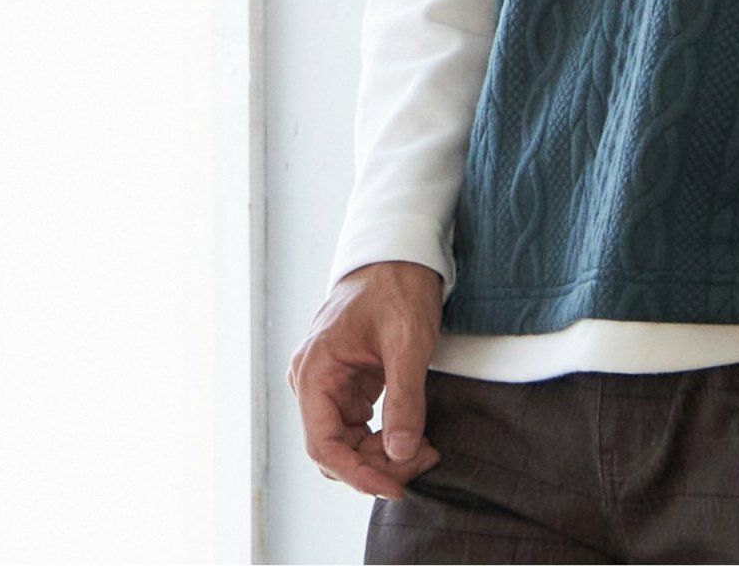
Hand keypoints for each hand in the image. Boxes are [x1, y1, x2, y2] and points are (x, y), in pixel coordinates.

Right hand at [286, 260, 445, 499]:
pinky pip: (359, 425)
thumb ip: (405, 397)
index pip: (324, 445)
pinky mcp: (348, 382)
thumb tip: (401, 453)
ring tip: (425, 449)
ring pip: (348, 441)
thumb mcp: (408, 341)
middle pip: (336, 448)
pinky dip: (384, 437)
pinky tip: (413, 436)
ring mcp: (329, 383)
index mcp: (315, 371)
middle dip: (378, 464)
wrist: (402, 251)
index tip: (395, 486)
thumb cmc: (399, 286)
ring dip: (383, 454)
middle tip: (424, 461)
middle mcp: (313, 381)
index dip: (358, 473)